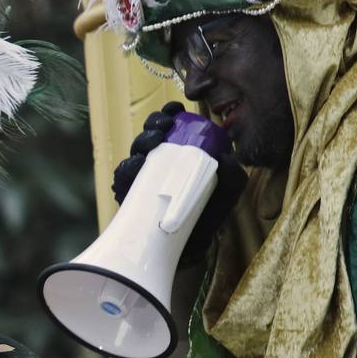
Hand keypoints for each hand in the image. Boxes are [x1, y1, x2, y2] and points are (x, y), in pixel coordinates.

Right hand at [111, 101, 245, 263]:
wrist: (189, 247)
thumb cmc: (207, 217)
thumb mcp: (227, 193)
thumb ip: (233, 175)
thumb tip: (227, 156)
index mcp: (178, 154)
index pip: (171, 127)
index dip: (170, 113)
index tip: (176, 110)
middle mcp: (158, 163)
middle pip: (150, 134)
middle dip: (154, 124)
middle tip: (164, 127)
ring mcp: (141, 179)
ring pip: (135, 151)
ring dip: (141, 141)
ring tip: (153, 142)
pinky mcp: (128, 195)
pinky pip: (122, 177)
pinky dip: (127, 168)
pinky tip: (136, 165)